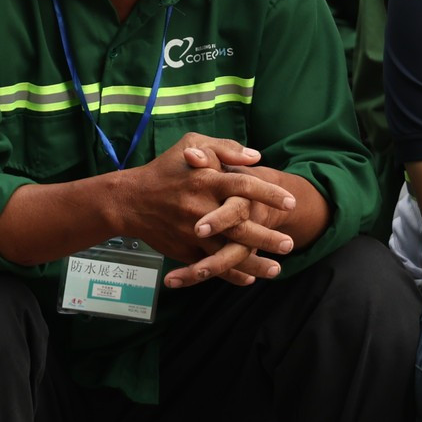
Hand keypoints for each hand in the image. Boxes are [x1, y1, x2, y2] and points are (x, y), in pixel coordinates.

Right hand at [111, 134, 295, 286]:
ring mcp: (192, 232)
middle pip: (240, 225)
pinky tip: (249, 277)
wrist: (130, 201)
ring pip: (228, 251)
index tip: (290, 202)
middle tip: (289, 244)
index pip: (244, 185)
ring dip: (253, 262)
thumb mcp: (191, 144)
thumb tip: (256, 157)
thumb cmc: (165, 169)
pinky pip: (211, 265)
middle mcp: (201, 207)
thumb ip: (224, 147)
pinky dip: (230, 274)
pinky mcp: (184, 249)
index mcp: (206, 179)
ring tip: (277, 269)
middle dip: (267, 237)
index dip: (268, 194)